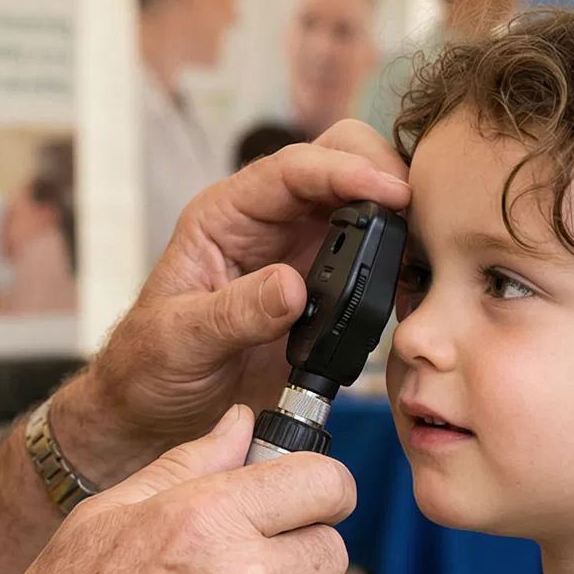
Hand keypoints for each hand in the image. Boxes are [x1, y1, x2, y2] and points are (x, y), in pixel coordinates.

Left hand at [62, 120, 408, 483]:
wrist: (155, 411)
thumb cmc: (150, 367)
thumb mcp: (181, 340)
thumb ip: (234, 314)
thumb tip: (291, 287)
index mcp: (225, 216)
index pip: (292, 169)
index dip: (344, 171)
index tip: (390, 191)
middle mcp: (266, 222)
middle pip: (337, 161)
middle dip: (381, 173)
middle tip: (417, 213)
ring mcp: (298, 251)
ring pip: (363, 204)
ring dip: (397, 216)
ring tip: (424, 249)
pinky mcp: (322, 288)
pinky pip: (370, 257)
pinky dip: (396, 262)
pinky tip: (409, 286)